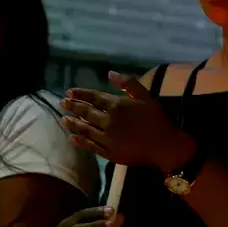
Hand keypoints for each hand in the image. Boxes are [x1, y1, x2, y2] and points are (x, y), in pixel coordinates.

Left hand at [61, 72, 195, 172]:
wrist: (165, 146)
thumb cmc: (157, 119)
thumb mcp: (146, 96)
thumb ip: (128, 83)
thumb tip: (109, 73)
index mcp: (117, 105)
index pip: (93, 97)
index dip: (80, 94)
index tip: (68, 92)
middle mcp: (108, 121)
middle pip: (86, 112)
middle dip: (73, 107)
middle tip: (62, 104)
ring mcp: (107, 138)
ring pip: (85, 129)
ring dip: (73, 123)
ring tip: (63, 120)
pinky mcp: (109, 152)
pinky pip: (91, 146)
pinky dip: (80, 141)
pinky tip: (72, 137)